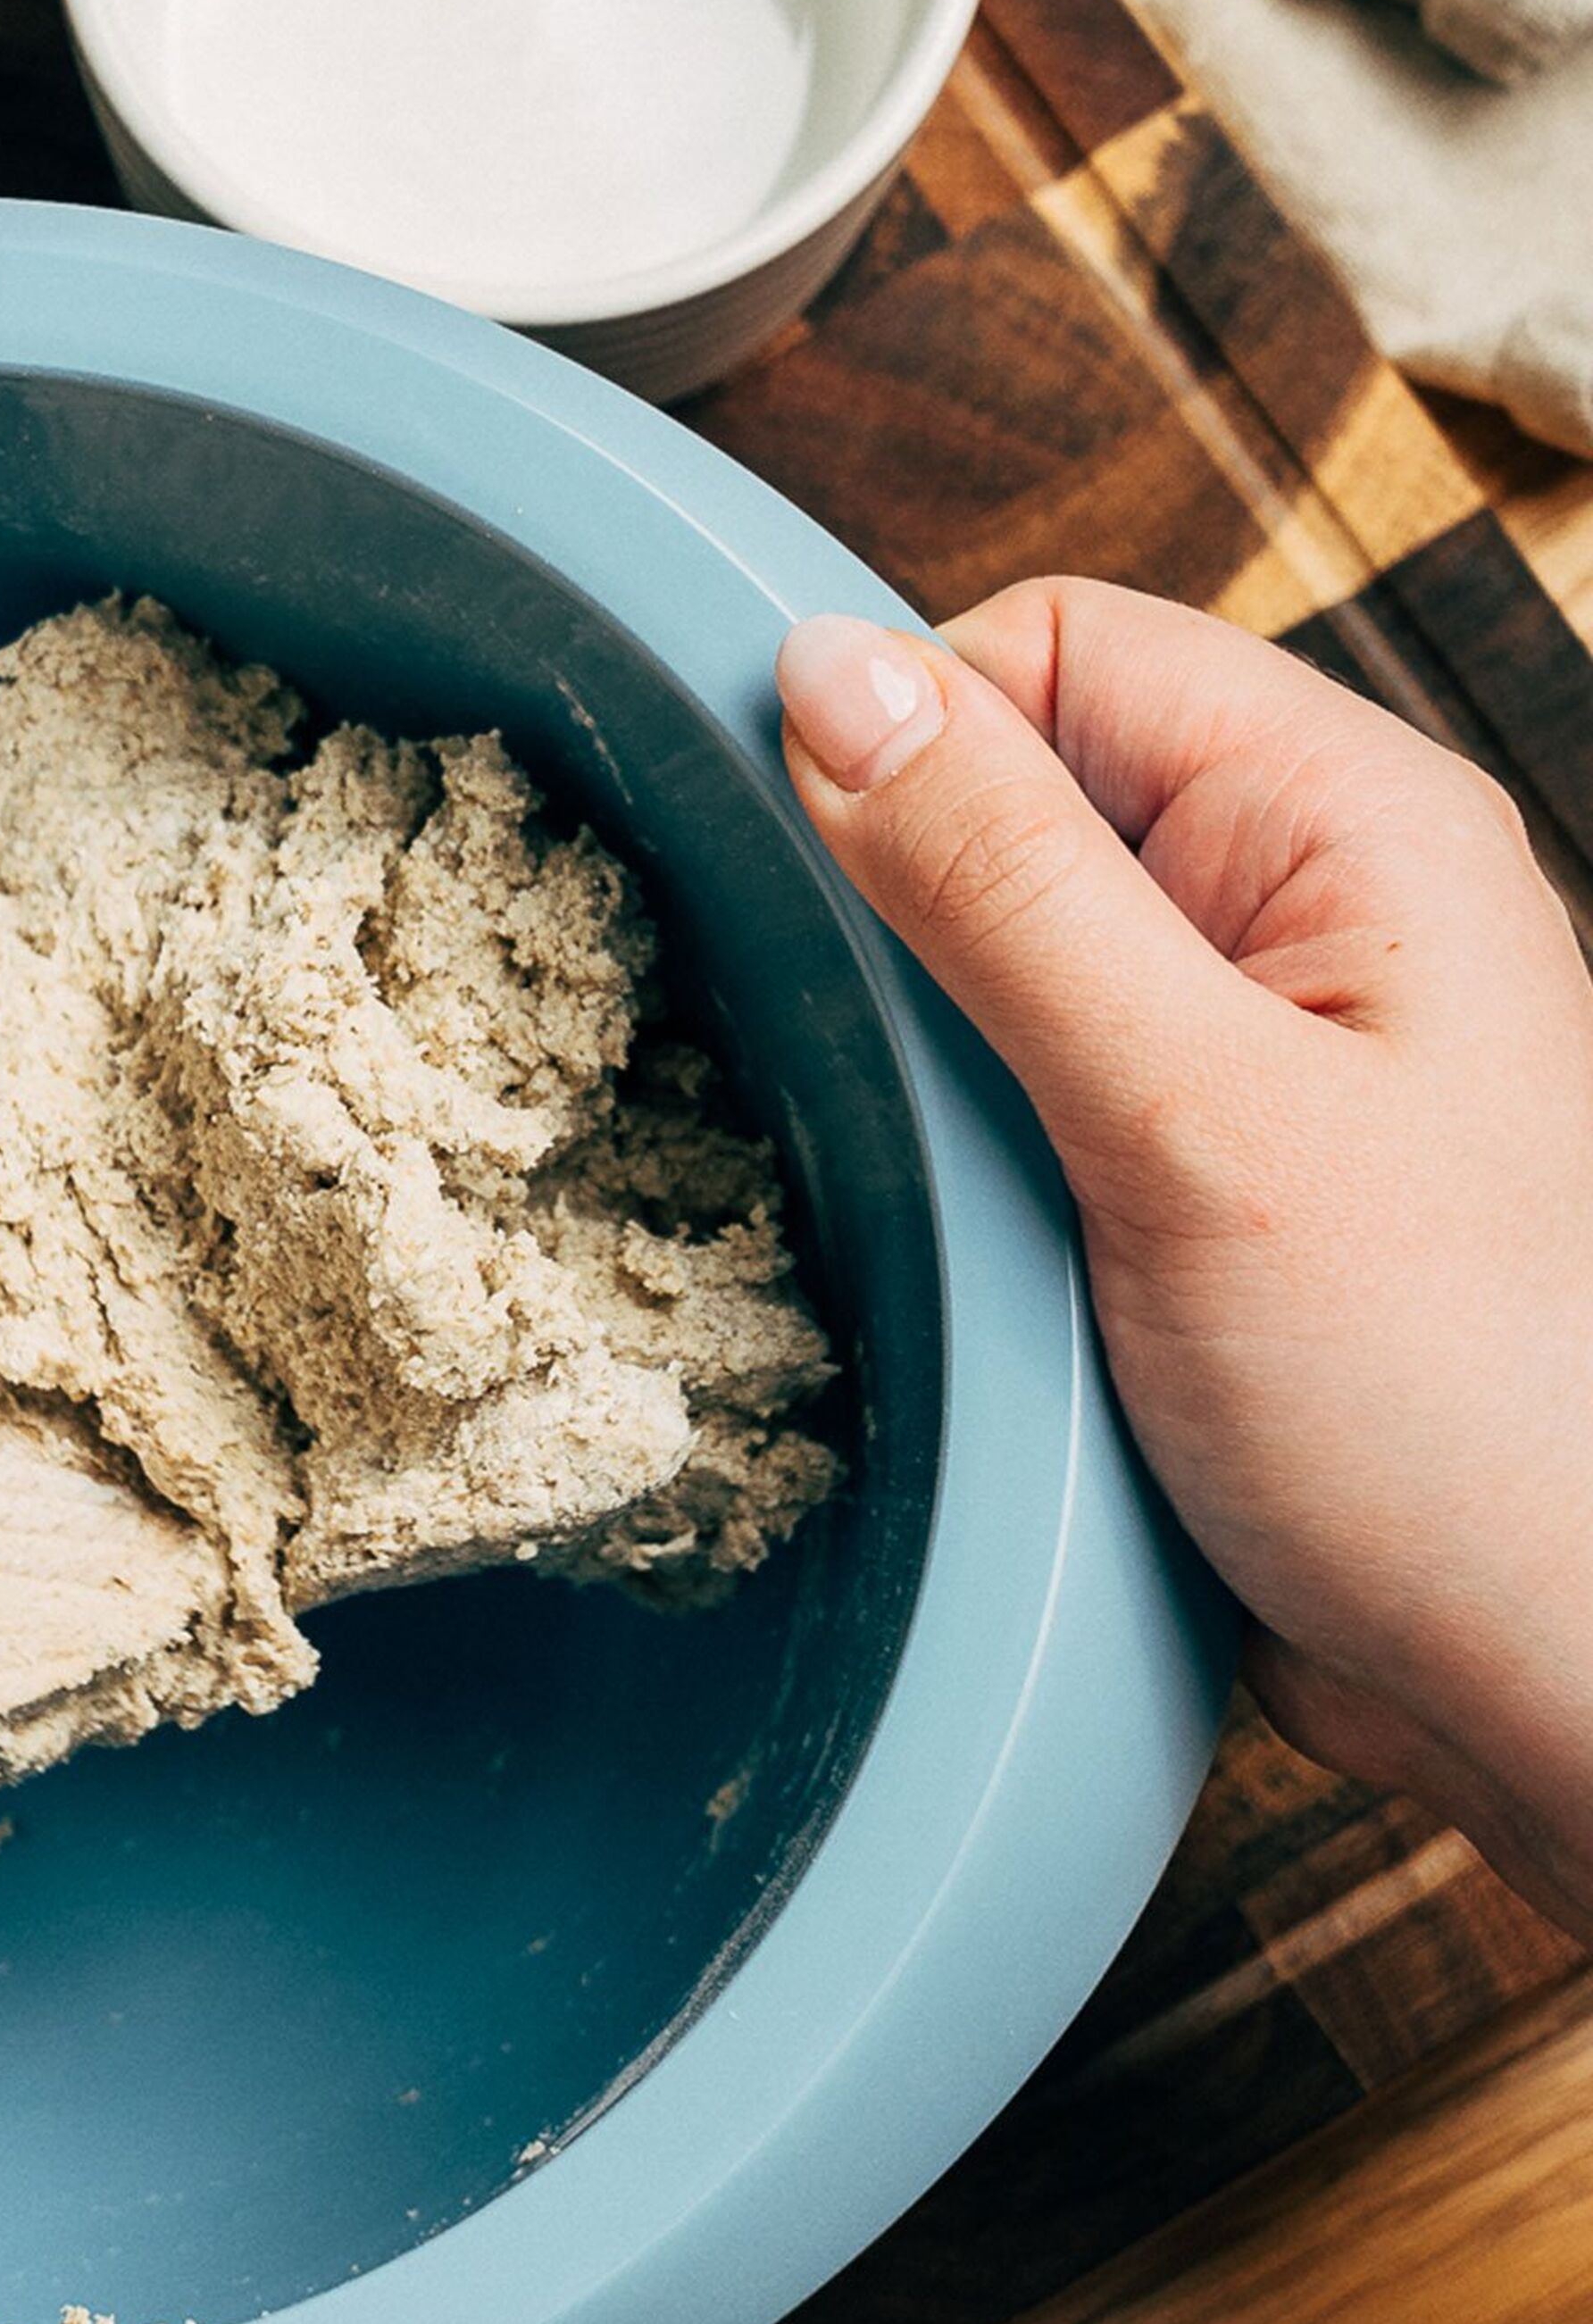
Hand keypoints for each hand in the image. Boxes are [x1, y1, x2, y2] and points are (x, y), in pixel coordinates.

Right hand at [777, 579, 1592, 1932]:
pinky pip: (1015, 1110)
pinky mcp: (1191, 1188)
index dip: (903, 740)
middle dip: (893, 920)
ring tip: (922, 1186)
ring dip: (913, 1063)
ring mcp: (1245, 1056)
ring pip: (988, 971)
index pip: (1049, 651)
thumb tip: (826, 676)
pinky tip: (944, 1248)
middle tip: (862, 1077)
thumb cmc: (1444, 1407)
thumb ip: (1006, 888)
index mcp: (1342, 825)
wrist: (1542, 1672)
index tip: (805, 892)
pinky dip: (950, 1163)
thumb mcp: (1195, 1117)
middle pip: (1006, 807)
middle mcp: (1298, 912)